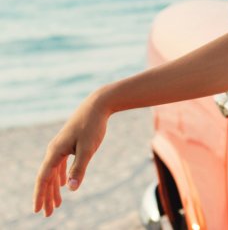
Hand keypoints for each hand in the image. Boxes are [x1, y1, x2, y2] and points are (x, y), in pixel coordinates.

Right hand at [33, 90, 110, 215]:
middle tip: (48, 214)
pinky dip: (61, 176)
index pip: (44, 178)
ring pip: (54, 172)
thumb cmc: (93, 126)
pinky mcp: (68, 144)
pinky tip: (64, 184)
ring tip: (57, 204)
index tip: (38, 210)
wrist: (98, 105)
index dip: (40, 195)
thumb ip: (79, 169)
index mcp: (55, 151)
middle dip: (47, 196)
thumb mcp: (88, 149)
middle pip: (47, 178)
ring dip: (54, 188)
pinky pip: (60, 165)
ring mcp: (60, 146)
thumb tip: (71, 189)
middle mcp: (54, 150)